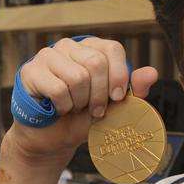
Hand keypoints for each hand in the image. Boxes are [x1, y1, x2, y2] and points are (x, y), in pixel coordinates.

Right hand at [7, 36, 158, 161]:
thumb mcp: (115, 106)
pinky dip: (63, 107)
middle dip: (99, 95)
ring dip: (80, 103)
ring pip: (77, 77)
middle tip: (95, 110)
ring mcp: (47, 55)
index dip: (119, 75)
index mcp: (92, 48)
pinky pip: (58, 89)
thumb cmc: (84, 117)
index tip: (117, 98)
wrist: (55, 137)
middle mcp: (69, 46)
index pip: (112, 49)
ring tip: (75, 108)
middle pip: (95, 63)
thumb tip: (152, 72)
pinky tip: (59, 109)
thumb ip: (133, 90)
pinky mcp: (31, 71)